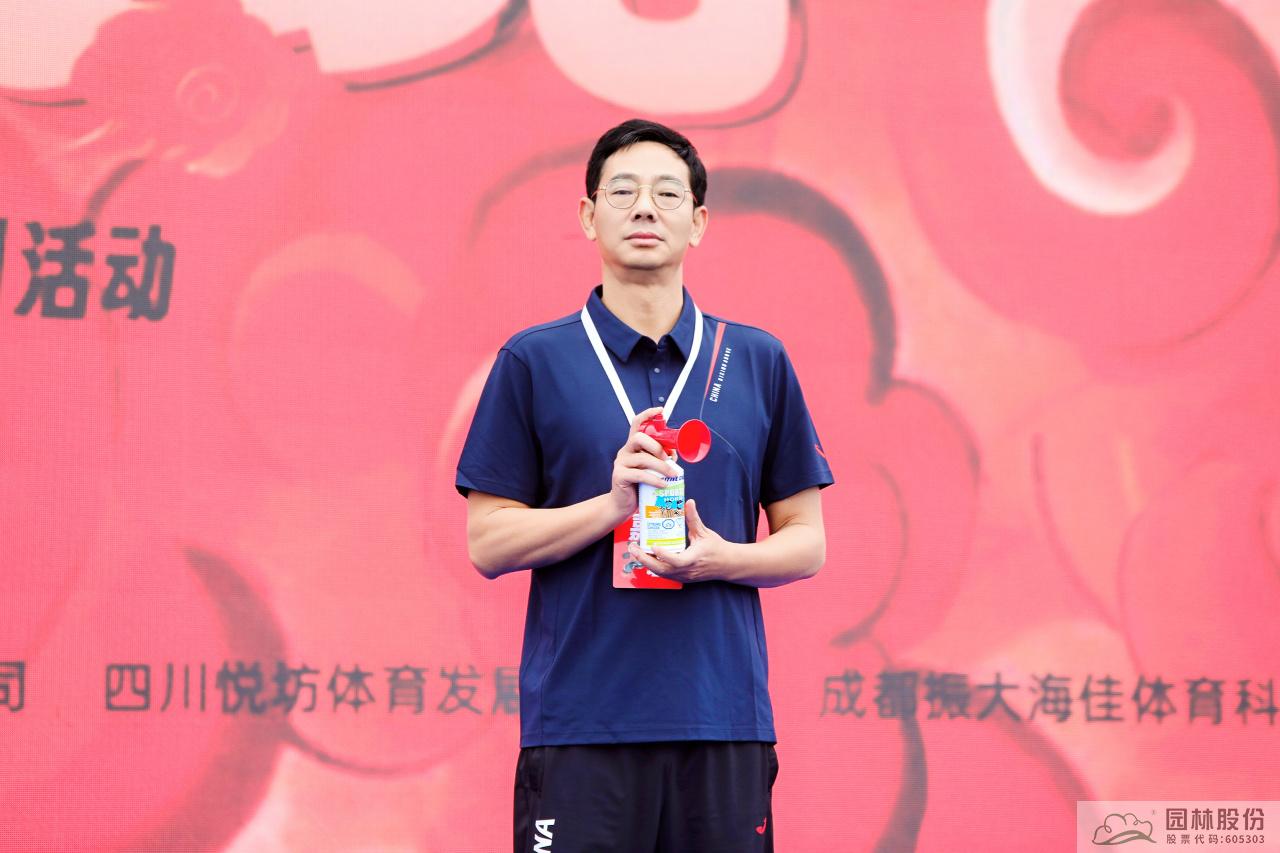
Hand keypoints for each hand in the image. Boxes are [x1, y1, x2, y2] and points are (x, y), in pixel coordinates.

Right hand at [607, 405, 680, 524]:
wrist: (623, 504)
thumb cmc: (639, 485)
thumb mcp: (651, 469)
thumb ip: (660, 459)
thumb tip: (674, 454)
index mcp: (633, 446)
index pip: (637, 424)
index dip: (647, 415)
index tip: (660, 411)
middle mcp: (626, 451)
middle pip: (639, 438)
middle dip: (657, 446)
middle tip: (668, 458)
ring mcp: (621, 463)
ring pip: (643, 459)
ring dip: (661, 466)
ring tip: (672, 475)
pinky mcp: (620, 476)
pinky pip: (640, 475)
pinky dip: (655, 480)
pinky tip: (663, 485)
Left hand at [627, 499, 729, 583]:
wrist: (727, 565)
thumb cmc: (716, 548)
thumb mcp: (705, 532)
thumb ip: (694, 518)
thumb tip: (688, 502)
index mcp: (694, 558)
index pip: (677, 561)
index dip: (664, 555)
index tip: (653, 546)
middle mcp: (687, 570)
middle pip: (662, 570)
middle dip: (645, 560)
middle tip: (633, 548)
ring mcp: (683, 576)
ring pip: (661, 573)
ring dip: (646, 563)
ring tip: (635, 551)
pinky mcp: (681, 578)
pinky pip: (664, 574)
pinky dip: (653, 566)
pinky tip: (645, 557)